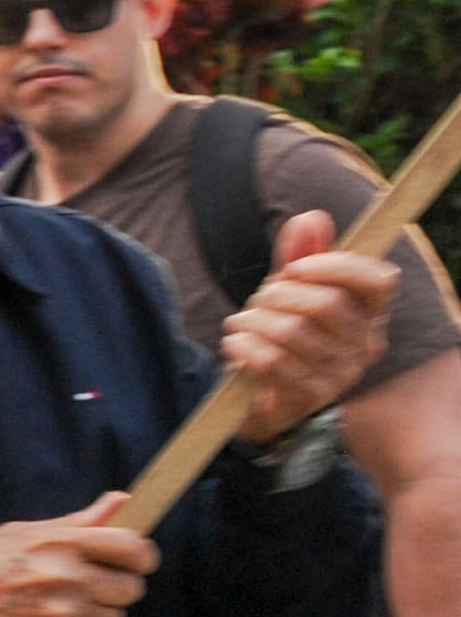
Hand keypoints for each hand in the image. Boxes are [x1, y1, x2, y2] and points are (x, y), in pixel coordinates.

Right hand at [0, 496, 155, 616]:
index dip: (141, 555)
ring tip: (60, 607)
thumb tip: (124, 500)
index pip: (132, 547)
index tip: (135, 560)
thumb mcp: (24, 534)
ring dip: (95, 615)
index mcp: (61, 545)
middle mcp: (67, 580)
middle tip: (91, 586)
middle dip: (116, 587)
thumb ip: (79, 523)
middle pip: (131, 588)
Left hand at [224, 208, 397, 438]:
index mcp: (369, 314)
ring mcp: (340, 376)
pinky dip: (243, 345)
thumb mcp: (288, 289)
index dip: (335, 265)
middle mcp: (364, 346)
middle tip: (258, 300)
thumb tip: (312, 218)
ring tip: (241, 323)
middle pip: (326, 303)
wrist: (256, 390)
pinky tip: (236, 344)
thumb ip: (300, 254)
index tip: (293, 267)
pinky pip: (270, 360)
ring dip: (252, 320)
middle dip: (276, 294)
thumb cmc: (279, 331)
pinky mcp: (308, 398)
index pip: (379, 280)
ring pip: (291, 331)